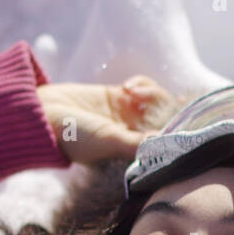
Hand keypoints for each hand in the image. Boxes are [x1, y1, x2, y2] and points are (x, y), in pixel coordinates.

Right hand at [37, 75, 174, 165]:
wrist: (43, 115)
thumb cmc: (74, 137)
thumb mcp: (108, 141)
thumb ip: (137, 143)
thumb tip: (167, 144)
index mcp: (134, 150)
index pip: (166, 140)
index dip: (180, 129)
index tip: (190, 119)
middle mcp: (134, 133)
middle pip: (166, 118)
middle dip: (168, 107)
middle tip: (160, 100)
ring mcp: (127, 114)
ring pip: (156, 100)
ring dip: (151, 93)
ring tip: (132, 93)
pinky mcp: (117, 96)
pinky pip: (142, 87)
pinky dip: (141, 84)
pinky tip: (128, 87)